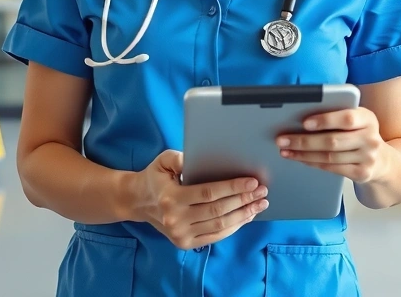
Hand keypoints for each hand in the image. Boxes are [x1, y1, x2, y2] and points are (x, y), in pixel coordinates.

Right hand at [130, 150, 268, 249]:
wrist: (138, 201)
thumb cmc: (155, 177)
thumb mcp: (163, 160)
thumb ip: (180, 158)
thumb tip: (199, 160)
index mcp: (170, 198)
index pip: (208, 194)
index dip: (232, 188)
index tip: (252, 181)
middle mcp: (175, 219)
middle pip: (218, 211)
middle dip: (244, 200)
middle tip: (262, 191)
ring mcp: (180, 235)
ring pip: (220, 226)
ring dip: (244, 215)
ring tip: (260, 204)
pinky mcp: (185, 243)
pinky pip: (216, 236)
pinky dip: (234, 226)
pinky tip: (247, 216)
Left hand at [276, 107, 386, 183]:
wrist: (381, 160)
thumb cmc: (360, 133)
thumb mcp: (356, 119)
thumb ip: (337, 114)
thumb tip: (301, 114)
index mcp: (367, 118)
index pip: (347, 118)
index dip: (325, 120)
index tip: (304, 123)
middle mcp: (370, 138)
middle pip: (333, 141)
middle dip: (304, 141)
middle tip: (282, 139)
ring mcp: (367, 158)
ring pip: (329, 157)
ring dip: (303, 154)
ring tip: (285, 150)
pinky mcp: (362, 173)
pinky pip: (332, 168)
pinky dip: (312, 163)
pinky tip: (299, 158)